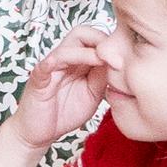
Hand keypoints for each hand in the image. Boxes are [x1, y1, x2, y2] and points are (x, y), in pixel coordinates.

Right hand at [12, 30, 111, 149]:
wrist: (41, 132)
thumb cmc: (65, 112)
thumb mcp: (93, 94)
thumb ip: (102, 78)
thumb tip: (119, 64)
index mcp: (79, 62)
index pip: (95, 39)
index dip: (112, 45)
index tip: (129, 61)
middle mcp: (64, 60)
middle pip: (81, 33)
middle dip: (102, 41)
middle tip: (119, 60)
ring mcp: (50, 69)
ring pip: (67, 49)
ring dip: (88, 53)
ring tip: (107, 63)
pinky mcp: (38, 80)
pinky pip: (46, 66)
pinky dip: (56, 61)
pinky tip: (67, 64)